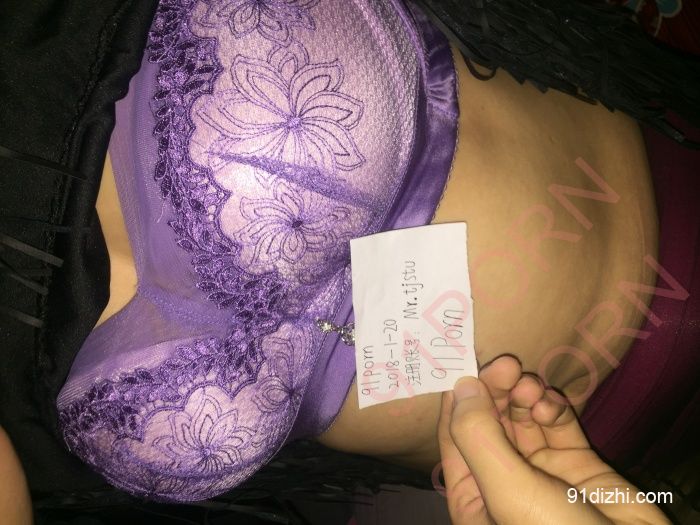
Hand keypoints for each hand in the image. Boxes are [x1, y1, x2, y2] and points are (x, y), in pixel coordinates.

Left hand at [437, 356, 669, 524]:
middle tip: (507, 364)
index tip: (465, 362)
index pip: (454, 438)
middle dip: (496, 390)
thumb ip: (479, 437)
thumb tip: (462, 387)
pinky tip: (552, 406)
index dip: (459, 399)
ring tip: (532, 388)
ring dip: (526, 397)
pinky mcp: (576, 462)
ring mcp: (541, 470)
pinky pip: (557, 424)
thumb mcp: (507, 489)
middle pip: (490, 421)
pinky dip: (554, 409)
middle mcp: (502, 481)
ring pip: (524, 418)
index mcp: (473, 497)